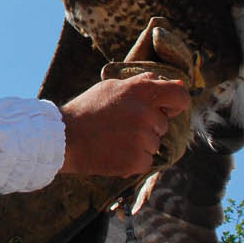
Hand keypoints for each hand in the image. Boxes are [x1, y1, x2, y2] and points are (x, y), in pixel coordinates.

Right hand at [58, 73, 191, 177]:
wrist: (63, 138)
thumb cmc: (87, 110)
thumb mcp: (112, 87)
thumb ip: (142, 83)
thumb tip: (170, 81)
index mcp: (141, 91)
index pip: (180, 95)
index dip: (176, 103)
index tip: (166, 109)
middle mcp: (146, 113)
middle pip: (162, 124)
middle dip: (147, 127)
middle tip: (121, 127)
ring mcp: (143, 138)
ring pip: (154, 144)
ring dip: (139, 144)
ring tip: (113, 140)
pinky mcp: (137, 160)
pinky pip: (146, 161)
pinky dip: (133, 160)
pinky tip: (113, 153)